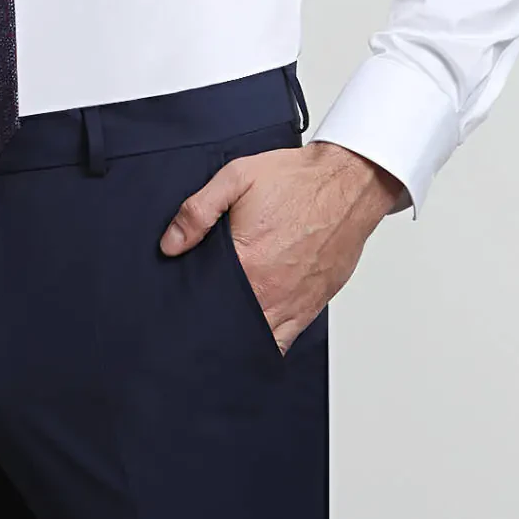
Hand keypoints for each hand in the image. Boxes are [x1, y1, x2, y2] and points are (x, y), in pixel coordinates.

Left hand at [158, 140, 405, 352]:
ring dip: (238, 335)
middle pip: (230, 324)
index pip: (206, 299)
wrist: (348, 182)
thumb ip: (199, 210)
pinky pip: (285, 341)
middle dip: (212, 320)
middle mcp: (271, 290)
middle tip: (200, 310)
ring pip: (257, 340)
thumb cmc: (297, 180)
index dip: (191, 302)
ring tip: (223, 324)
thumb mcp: (237, 178)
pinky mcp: (313, 305)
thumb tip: (171, 243)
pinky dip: (268, 341)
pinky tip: (254, 330)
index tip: (182, 300)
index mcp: (248, 261)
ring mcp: (294, 303)